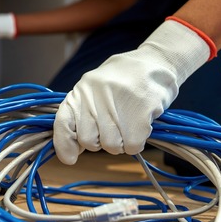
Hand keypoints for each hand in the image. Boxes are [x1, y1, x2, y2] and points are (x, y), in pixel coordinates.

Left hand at [53, 18, 215, 164]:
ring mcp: (119, 102)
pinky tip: (140, 125)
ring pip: (111, 146)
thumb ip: (82, 116)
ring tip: (129, 124)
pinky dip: (137, 143)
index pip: (63, 123)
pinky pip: (133, 146)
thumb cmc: (123, 83)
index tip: (70, 159)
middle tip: (114, 130)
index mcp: (82, 89)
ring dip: (122, 143)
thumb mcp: (95, 91)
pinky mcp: (141, 110)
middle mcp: (96, 94)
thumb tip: (71, 151)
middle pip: (89, 141)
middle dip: (101, 142)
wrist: (156, 62)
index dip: (64, 144)